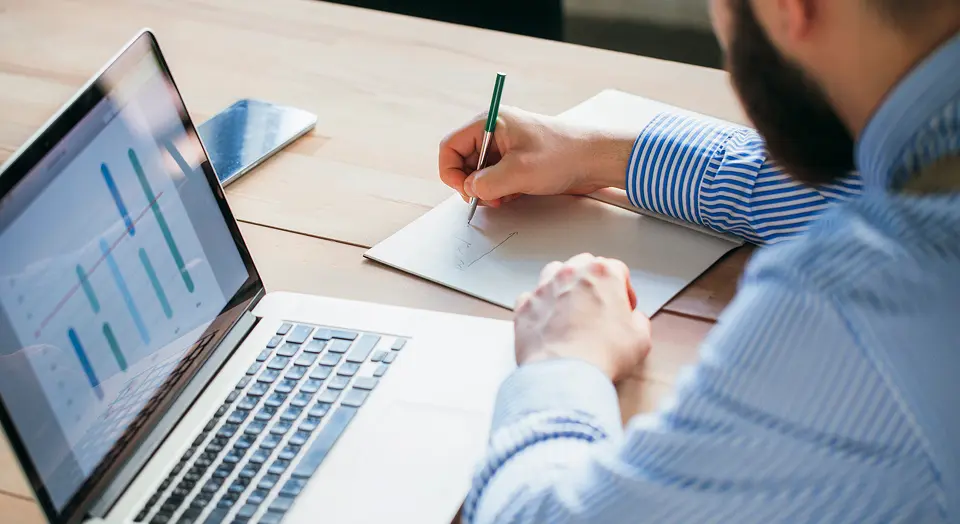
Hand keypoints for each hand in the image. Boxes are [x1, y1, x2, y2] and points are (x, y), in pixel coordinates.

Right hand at [438, 107, 633, 206]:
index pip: (450, 145)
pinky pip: (495, 178)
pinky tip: (514, 195)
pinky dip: (499, 190)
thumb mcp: (518, 172)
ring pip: (479, 173)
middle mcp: (494, 132)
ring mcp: (505, 147)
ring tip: (504, 198)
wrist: (595, 160)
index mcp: (490, 123)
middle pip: (462, 161)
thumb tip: (470, 190)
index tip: (464, 190)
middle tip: (487, 198)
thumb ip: (486, 183)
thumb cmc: (562, 155)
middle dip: (471, 183)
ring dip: (486, 190)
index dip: (450, 170)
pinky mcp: (516, 161)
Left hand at [514, 253, 651, 382]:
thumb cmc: (605, 353)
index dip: (624, 289)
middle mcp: (571, 273)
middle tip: (598, 305)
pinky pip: (531, 297)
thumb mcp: (640, 339)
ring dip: (563, 284)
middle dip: (592, 281)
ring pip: (554, 272)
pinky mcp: (524, 306)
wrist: (564, 372)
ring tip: (569, 307)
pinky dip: (539, 306)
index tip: (624, 307)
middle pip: (584, 264)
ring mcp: (544, 287)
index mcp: (603, 274)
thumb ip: (639, 321)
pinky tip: (546, 322)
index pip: (618, 269)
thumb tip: (633, 319)